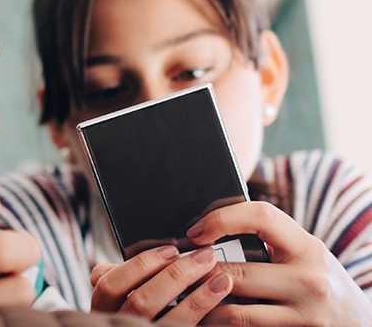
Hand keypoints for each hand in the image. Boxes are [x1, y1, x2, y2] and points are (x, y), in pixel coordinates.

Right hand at [89, 245, 229, 323]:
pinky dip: (205, 310)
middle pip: (140, 301)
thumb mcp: (123, 294)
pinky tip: (221, 298)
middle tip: (204, 257)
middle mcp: (122, 324)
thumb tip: (148, 248)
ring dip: (198, 296)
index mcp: (104, 309)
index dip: (139, 265)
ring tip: (222, 277)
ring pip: (168, 320)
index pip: (110, 285)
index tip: (171, 250)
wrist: (157, 325)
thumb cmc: (142, 309)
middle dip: (174, 276)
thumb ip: (126, 276)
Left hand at [189, 202, 371, 325]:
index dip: (221, 218)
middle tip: (178, 276)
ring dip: (202, 309)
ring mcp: (304, 313)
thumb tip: (211, 232)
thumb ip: (271, 244)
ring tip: (184, 303)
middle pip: (236, 272)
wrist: (360, 324)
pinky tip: (207, 322)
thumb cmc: (322, 285)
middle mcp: (309, 279)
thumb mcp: (307, 257)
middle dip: (199, 276)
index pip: (261, 216)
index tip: (196, 232)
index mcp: (307, 247)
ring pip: (233, 312)